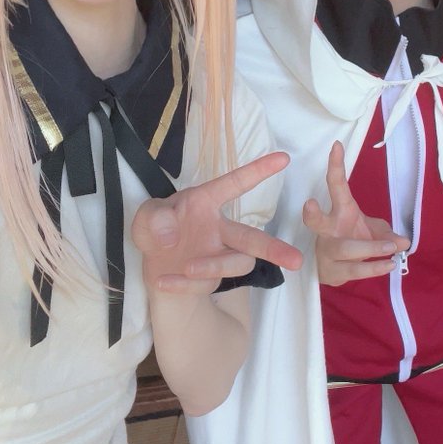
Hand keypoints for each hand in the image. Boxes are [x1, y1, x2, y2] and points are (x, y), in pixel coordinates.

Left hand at [132, 151, 302, 293]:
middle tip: (296, 261)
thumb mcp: (146, 216)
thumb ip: (154, 217)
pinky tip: (164, 282)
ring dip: (214, 266)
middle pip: (253, 238)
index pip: (235, 184)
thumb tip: (170, 233)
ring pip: (237, 263)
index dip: (258, 171)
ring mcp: (218, 254)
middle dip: (275, 249)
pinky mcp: (210, 277)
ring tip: (188, 268)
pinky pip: (203, 283)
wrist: (154, 263)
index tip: (284, 158)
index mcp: (206, 202)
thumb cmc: (157, 227)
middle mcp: (219, 228)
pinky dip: (183, 285)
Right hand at [302, 141, 409, 286]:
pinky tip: (388, 265)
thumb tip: (404, 241)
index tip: (336, 146)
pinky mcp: (330, 272)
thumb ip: (387, 234)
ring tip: (391, 249)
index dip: (335, 165)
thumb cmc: (353, 240)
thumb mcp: (372, 231)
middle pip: (316, 221)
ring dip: (369, 248)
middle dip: (313, 214)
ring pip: (344, 249)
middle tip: (309, 204)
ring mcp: (326, 251)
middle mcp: (328, 230)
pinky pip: (353, 270)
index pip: (336, 185)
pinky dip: (373, 267)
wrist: (335, 269)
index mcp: (340, 210)